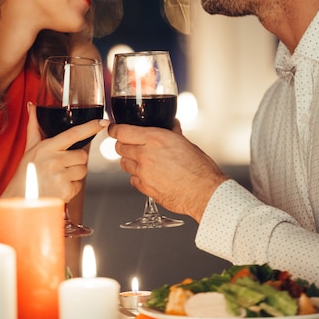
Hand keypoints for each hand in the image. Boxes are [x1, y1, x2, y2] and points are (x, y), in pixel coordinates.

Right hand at [4, 104, 108, 201]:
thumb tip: (32, 106)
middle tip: (61, 166)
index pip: (73, 134)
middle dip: (76, 161)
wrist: (19, 201)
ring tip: (58, 177)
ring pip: (83, 170)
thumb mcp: (29, 149)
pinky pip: (79, 185)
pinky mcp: (65, 191)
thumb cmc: (25, 174)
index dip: (90, 127)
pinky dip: (71, 188)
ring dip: (74, 175)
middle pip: (82, 155)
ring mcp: (60, 176)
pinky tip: (58, 188)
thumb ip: (34, 127)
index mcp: (47, 147)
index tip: (103, 122)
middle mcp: (53, 160)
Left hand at [108, 121, 227, 222]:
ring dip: (130, 160)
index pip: (121, 132)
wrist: (205, 193)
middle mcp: (145, 155)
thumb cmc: (200, 169)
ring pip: (124, 164)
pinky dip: (137, 176)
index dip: (115, 129)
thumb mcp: (186, 143)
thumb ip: (173, 132)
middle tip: (131, 144)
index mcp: (155, 139)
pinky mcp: (145, 188)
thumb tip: (171, 125)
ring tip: (143, 160)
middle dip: (123, 145)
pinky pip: (133, 180)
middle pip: (120, 147)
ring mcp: (143, 173)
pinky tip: (149, 175)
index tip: (114, 129)